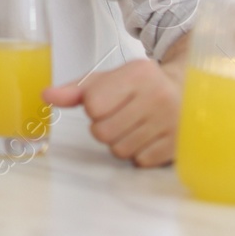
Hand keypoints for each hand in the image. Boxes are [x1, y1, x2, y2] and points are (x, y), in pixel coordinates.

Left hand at [43, 59, 182, 166]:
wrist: (188, 91)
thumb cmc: (140, 86)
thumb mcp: (108, 79)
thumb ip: (76, 89)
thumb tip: (46, 96)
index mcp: (137, 74)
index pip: (93, 105)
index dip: (94, 107)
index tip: (108, 101)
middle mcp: (158, 96)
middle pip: (103, 132)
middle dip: (104, 127)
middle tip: (119, 117)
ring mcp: (172, 122)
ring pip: (120, 150)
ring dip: (120, 142)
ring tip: (133, 126)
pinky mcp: (179, 144)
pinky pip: (140, 161)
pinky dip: (138, 153)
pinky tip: (148, 137)